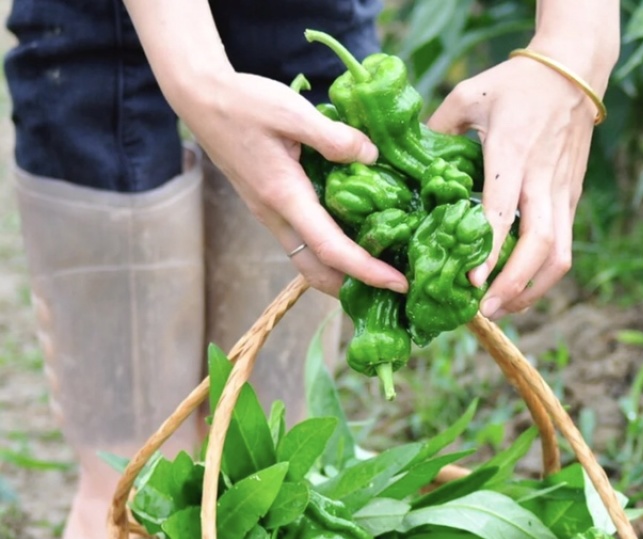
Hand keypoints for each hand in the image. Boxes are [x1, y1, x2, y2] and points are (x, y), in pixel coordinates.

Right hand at [120, 0, 407, 297]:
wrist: (200, 101)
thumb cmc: (243, 103)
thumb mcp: (291, 111)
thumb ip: (334, 137)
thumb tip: (372, 157)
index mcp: (285, 197)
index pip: (332, 249)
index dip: (368, 271)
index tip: (398, 283)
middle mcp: (277, 217)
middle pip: (317, 272)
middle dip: (353, 289)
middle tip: (392, 291)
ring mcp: (272, 217)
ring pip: (308, 263)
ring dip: (341, 276)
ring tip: (378, 274)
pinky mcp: (272, 209)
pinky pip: (304, 244)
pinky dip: (330, 255)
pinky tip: (354, 241)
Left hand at [427, 54, 595, 319]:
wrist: (575, 70)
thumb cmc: (515, 83)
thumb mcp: (469, 96)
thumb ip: (438, 129)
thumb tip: (411, 168)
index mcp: (512, 153)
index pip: (502, 212)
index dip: (488, 252)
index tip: (470, 282)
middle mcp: (542, 179)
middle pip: (540, 246)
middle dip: (514, 285)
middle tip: (485, 309)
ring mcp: (563, 193)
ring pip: (559, 255)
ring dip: (533, 289)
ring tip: (502, 309)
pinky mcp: (573, 199)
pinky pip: (564, 247)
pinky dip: (542, 276)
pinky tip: (519, 290)